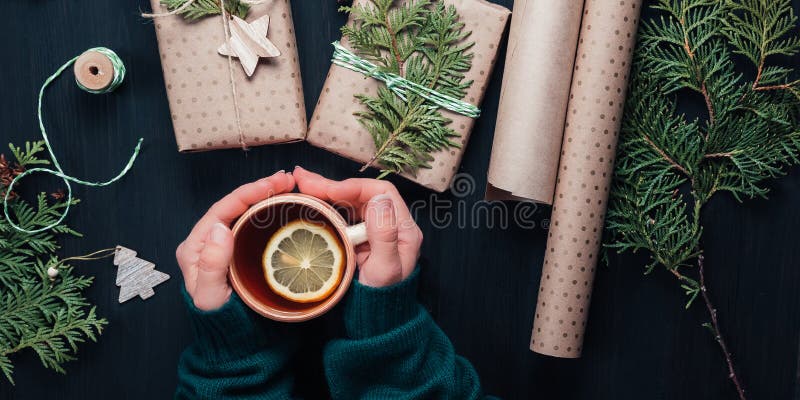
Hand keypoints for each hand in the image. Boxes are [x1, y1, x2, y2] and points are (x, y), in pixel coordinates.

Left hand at [176, 171, 295, 310]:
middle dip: (260, 188)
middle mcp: (207, 242)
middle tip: (287, 179)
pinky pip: (252, 226)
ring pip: (244, 213)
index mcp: (195, 247)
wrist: (232, 340)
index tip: (273, 184)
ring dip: (265, 197)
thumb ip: (212, 264)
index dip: (249, 192)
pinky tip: (282, 206)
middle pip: (234, 206)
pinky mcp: (239, 252)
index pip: (223, 209)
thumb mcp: (210, 297)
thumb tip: (221, 228)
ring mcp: (224, 246)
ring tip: (287, 186)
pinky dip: (268, 212)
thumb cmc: (220, 321)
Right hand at [293, 167, 421, 287]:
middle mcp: (390, 225)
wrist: (374, 321)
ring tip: (301, 184)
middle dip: (332, 185)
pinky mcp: (358, 238)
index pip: (381, 193)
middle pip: (362, 194)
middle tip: (302, 179)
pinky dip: (325, 206)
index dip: (354, 187)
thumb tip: (378, 199)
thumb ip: (384, 235)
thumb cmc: (382, 299)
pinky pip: (342, 215)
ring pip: (350, 202)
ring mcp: (372, 231)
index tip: (330, 192)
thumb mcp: (386, 270)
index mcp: (403, 228)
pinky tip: (308, 201)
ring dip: (325, 192)